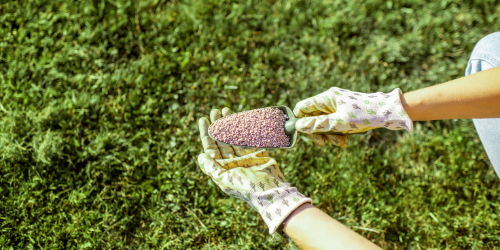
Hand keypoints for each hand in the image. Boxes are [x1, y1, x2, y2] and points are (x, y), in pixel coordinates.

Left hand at [197, 107, 311, 233]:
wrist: (270, 190)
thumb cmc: (246, 187)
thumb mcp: (224, 178)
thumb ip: (211, 167)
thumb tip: (200, 155)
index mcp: (221, 168)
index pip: (210, 148)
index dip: (206, 133)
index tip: (203, 119)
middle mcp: (231, 161)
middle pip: (221, 140)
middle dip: (218, 125)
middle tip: (215, 110)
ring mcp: (243, 156)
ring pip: (234, 137)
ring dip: (229, 124)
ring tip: (226, 110)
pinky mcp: (256, 153)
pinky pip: (248, 138)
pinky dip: (244, 129)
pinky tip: (240, 119)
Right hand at [293, 87, 412, 146]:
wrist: (390, 112)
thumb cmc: (365, 114)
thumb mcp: (339, 122)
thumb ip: (318, 125)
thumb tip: (299, 126)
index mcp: (326, 98)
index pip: (303, 107)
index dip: (300, 120)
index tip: (304, 133)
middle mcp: (330, 101)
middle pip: (313, 118)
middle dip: (318, 132)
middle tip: (324, 143)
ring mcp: (338, 107)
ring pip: (325, 124)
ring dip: (330, 135)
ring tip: (342, 142)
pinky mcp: (346, 114)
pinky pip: (335, 125)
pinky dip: (339, 133)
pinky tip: (347, 140)